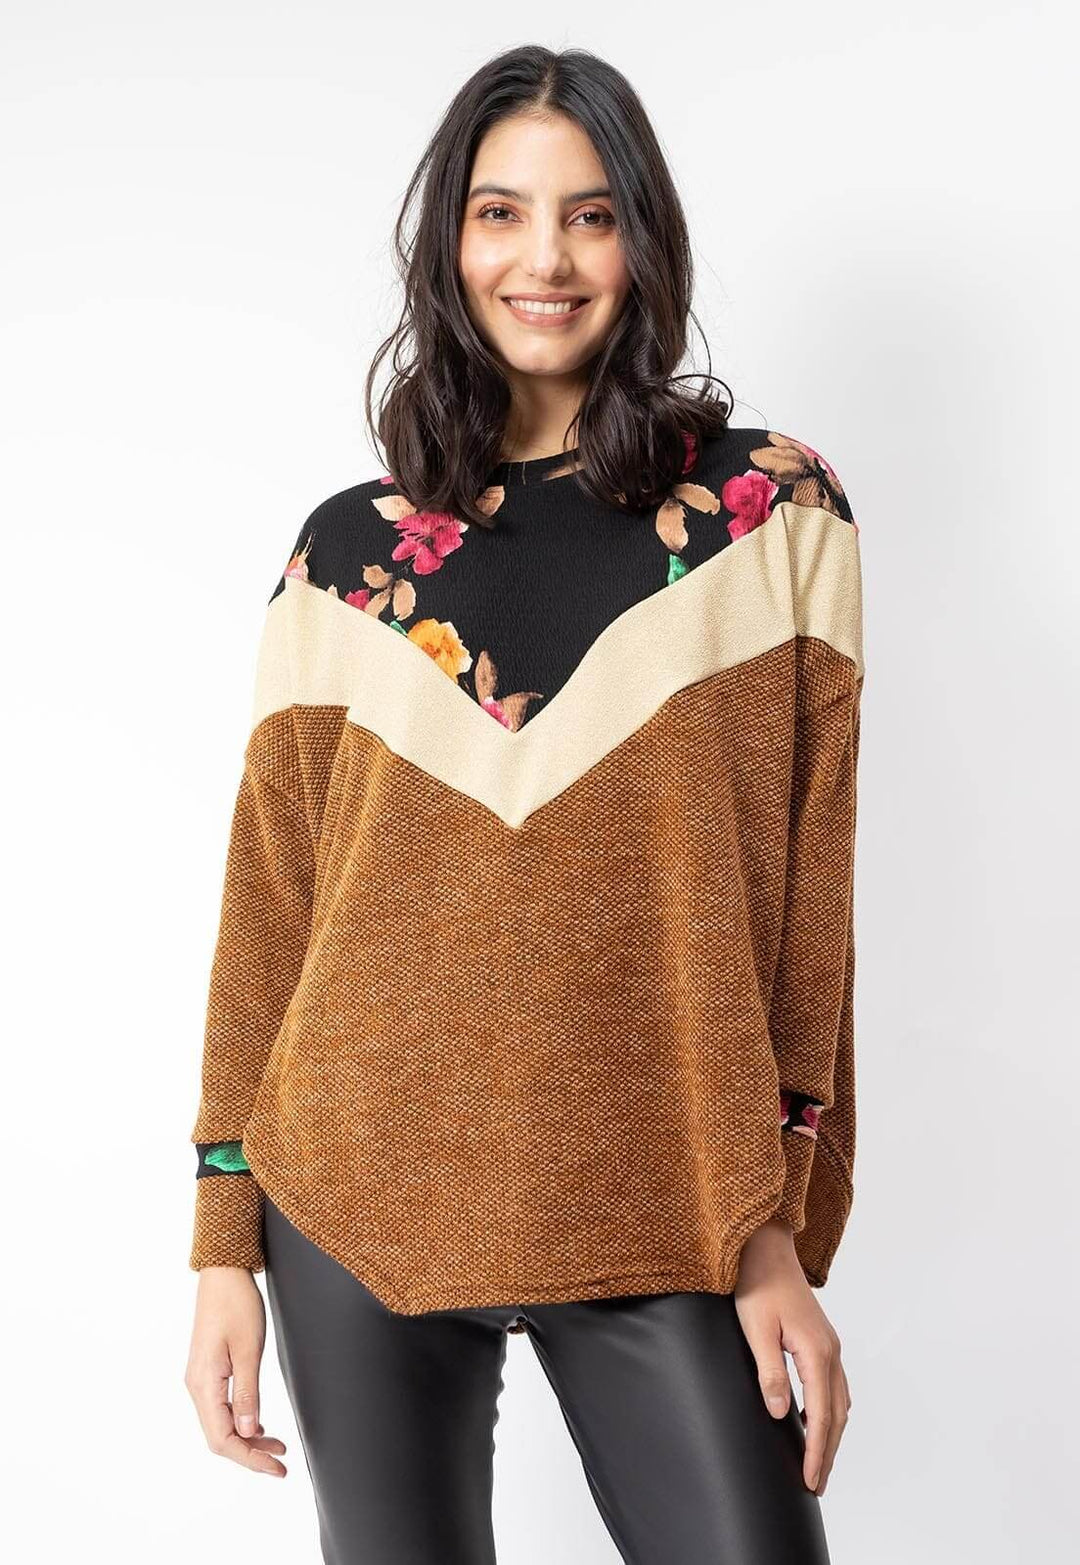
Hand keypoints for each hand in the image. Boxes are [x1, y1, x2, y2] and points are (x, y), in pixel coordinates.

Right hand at [184, 1267, 287, 1476]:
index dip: (249, 1458)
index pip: (223, 1439)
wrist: (223, 1273)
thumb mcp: (249, 1349)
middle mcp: (197, 1386)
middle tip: (281, 1463)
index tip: (276, 1467)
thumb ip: (248, 1393)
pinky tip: (260, 1424)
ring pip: (222, 1423)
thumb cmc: (237, 1305)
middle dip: (250, 1454)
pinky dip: (242, 1420)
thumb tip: (249, 1432)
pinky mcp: (209, 1371)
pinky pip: (222, 1407)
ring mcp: (201, 1379)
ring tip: (277, 1446)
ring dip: (248, 1438)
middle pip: (220, 1437)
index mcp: (204, 1384)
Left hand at [734, 1218, 850, 1496]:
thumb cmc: (757, 1285)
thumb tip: (778, 1413)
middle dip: (827, 1452)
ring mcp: (829, 1344)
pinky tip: (817, 1420)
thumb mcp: (756, 1329)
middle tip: (816, 1485)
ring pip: (839, 1401)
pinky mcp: (821, 1339)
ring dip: (831, 1434)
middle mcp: (830, 1351)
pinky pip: (834, 1386)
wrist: (766, 1247)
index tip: (810, 1481)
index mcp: (816, 1352)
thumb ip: (769, 1371)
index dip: (816, 1451)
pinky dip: (830, 1411)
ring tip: (818, 1462)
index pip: (821, 1415)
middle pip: (836, 1414)